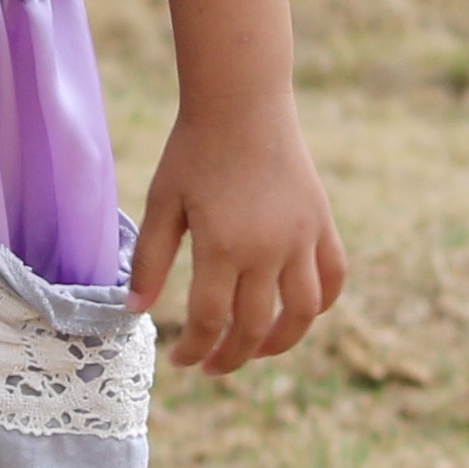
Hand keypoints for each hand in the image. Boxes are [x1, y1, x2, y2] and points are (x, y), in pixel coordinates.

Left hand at [128, 100, 341, 377]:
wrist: (243, 101)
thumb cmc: (194, 149)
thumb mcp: (162, 202)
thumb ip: (149, 261)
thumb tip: (135, 312)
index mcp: (222, 247)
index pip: (210, 321)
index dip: (193, 349)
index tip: (180, 360)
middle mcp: (268, 249)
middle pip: (254, 327)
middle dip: (231, 357)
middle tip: (212, 366)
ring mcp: (301, 238)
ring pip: (303, 313)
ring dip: (280, 342)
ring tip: (256, 349)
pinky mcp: (321, 223)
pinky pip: (333, 277)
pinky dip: (321, 303)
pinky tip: (296, 311)